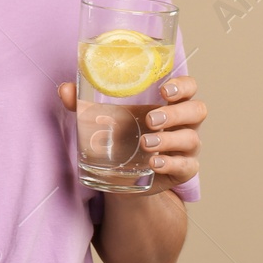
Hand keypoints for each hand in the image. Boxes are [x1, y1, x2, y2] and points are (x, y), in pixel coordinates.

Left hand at [56, 76, 204, 193]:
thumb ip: (83, 105)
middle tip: (150, 119)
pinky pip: (186, 166)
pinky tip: (154, 163)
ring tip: (146, 143)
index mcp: (168, 103)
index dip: (183, 85)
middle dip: (175, 113)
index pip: (189, 87)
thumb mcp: (103, 120)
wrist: (123, 177)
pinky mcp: (183, 170)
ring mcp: (186, 148)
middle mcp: (183, 123)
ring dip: (169, 140)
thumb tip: (65, 89)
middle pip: (197, 110)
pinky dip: (170, 163)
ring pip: (191, 138)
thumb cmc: (120, 137)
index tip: (164, 90)